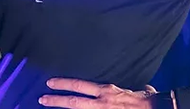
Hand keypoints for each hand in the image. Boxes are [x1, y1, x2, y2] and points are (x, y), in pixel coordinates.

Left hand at [39, 78, 156, 107]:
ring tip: (48, 107)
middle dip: (55, 100)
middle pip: (73, 101)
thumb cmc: (148, 101)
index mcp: (105, 91)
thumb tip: (143, 88)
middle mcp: (100, 103)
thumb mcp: (138, 90)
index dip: (63, 84)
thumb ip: (133, 88)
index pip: (78, 85)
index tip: (49, 83)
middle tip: (41, 98)